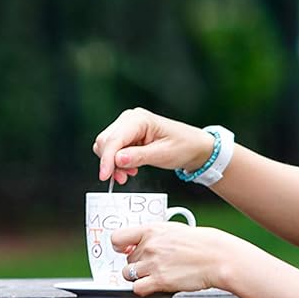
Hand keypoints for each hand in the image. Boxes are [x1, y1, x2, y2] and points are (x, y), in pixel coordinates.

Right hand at [93, 108, 211, 184]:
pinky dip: (116, 161)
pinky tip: (130, 168)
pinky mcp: (127, 135)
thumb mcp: (163, 154)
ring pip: (105, 146)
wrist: (193, 146)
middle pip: (105, 141)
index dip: (107, 159)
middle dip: (109, 163)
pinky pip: (112, 149)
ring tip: (129, 174)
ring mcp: (127, 126)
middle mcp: (130, 119)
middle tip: (123, 178)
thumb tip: (117, 160)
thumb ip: (139, 156)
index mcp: (140, 119)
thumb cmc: (183, 146)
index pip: (114, 139)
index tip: (105, 177)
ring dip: (112, 163)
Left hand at [113, 224, 241, 295]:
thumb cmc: (201, 244)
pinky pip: (137, 288)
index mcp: (152, 230)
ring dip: (138, 277)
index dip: (119, 246)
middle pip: (126, 260)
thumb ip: (155, 237)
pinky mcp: (159, 281)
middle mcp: (149, 246)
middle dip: (138, 264)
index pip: (118, 238)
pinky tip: (154, 285)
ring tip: (154, 275)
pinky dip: (143, 289)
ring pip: (128, 274)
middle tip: (154, 265)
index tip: (124, 250)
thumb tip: (139, 244)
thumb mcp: (174, 230)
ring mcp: (153, 264)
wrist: (217, 257)